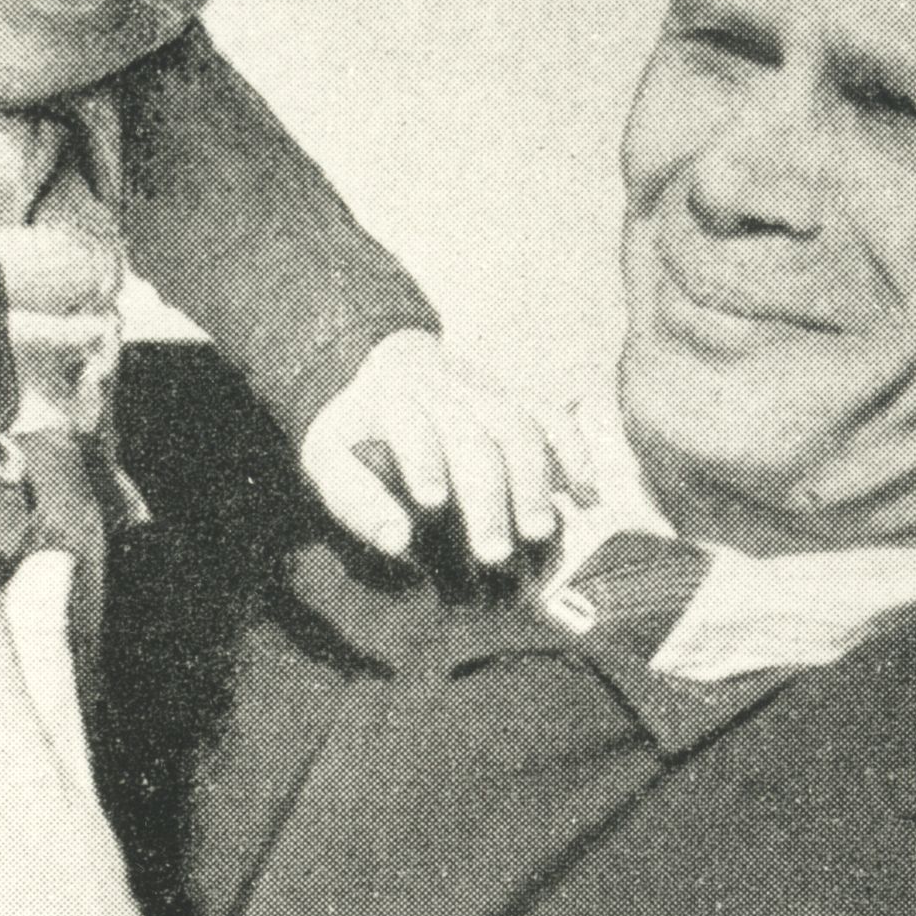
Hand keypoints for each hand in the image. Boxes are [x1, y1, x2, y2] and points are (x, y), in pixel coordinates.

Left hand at [301, 330, 576, 564]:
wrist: (389, 362)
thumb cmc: (358, 429)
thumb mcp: (329, 456)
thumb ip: (354, 499)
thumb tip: (398, 542)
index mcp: (391, 399)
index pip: (411, 428)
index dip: (422, 461)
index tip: (430, 502)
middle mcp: (443, 390)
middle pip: (472, 439)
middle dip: (486, 496)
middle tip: (494, 553)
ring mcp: (485, 389)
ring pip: (517, 426)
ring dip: (533, 480)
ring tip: (540, 533)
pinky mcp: (514, 396)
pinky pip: (550, 414)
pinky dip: (572, 448)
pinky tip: (586, 489)